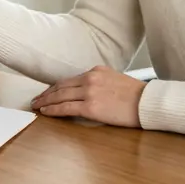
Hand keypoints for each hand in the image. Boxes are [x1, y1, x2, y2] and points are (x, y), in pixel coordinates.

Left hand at [30, 65, 145, 127]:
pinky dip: (53, 110)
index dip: (56, 86)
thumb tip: (86, 92)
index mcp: (96, 71)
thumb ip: (99, 83)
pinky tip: (45, 112)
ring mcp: (89, 92)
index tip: (47, 91)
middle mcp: (90, 78)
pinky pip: (66, 108)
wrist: (149, 103)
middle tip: (35, 99)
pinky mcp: (90, 107)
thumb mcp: (116, 80)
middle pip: (61, 86)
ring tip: (37, 106)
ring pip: (60, 96)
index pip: (70, 79)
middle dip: (46, 93)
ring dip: (46, 101)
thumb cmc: (137, 96)